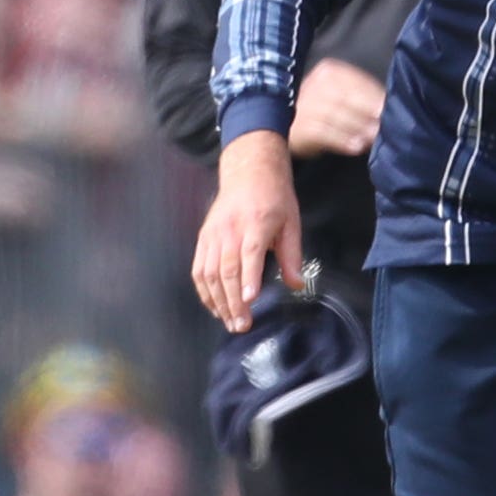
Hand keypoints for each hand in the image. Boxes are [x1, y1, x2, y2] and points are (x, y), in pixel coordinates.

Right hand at [191, 130, 304, 331]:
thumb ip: (292, 255)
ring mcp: (213, 234)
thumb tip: (296, 284)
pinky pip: (199, 268)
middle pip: (226, 269)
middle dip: (233, 301)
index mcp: (256, 222)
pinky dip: (204, 290)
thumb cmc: (274, 197)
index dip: (249, 277)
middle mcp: (230, 229)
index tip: (250, 299)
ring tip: (229, 322)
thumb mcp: (291, 222)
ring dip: (218, 301)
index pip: (250, 252)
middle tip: (242, 325)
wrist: (248, 171)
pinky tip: (214, 307)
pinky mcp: (203, 238)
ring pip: (210, 273)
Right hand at [288, 58, 386, 157]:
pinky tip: (356, 147)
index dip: (375, 96)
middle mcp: (315, 83)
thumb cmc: (321, 110)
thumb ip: (362, 99)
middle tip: (386, 126)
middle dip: (369, 113)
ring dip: (359, 128)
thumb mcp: (340, 96)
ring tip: (374, 138)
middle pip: (348, 98)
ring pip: (337, 115)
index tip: (392, 109)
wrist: (284, 123)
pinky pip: (324, 133)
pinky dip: (342, 140)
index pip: (357, 81)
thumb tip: (387, 111)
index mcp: (330, 71)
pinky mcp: (300, 126)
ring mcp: (305, 104)